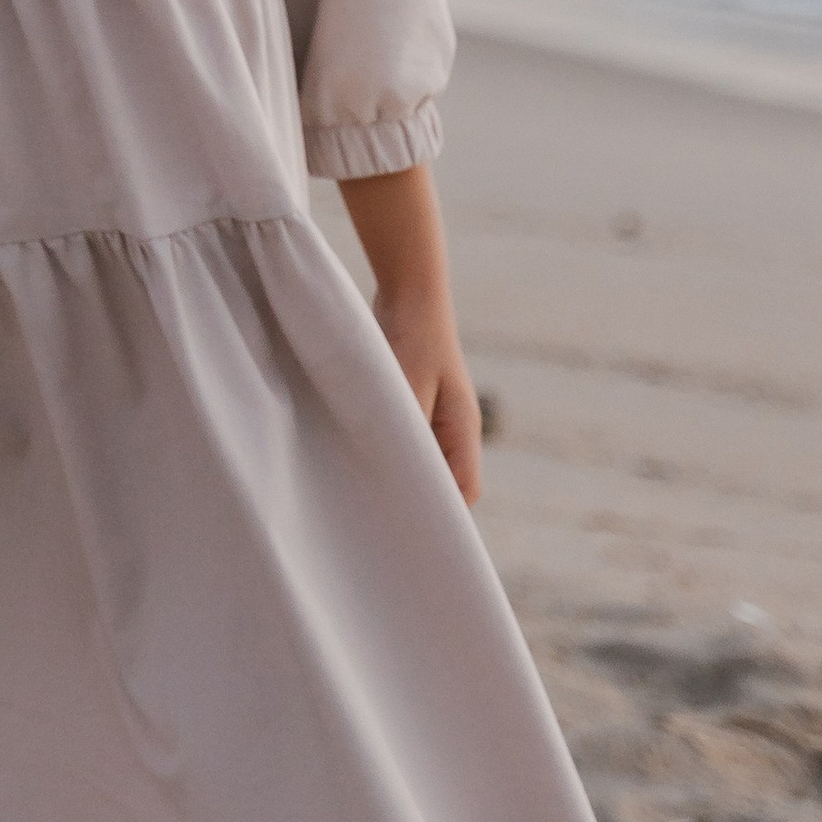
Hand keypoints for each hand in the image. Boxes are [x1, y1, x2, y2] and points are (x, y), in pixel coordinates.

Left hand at [372, 282, 483, 503]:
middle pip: (442, 483)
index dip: (440, 516)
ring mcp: (435, 418)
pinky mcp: (413, 406)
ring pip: (421, 463)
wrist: (408, 291)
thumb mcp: (405, 386)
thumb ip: (403, 431)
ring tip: (363, 493)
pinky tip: (358, 456)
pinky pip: (403, 441)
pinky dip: (387, 451)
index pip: (463, 491)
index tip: (406, 530)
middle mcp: (453, 429)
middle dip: (414, 500)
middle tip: (376, 521)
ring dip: (397, 473)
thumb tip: (395, 475)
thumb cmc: (411, 336)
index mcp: (463, 429)